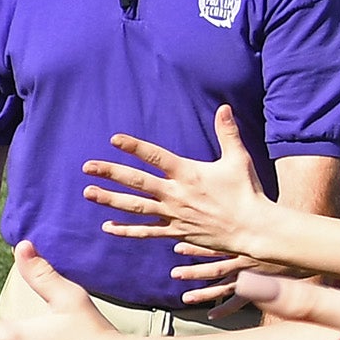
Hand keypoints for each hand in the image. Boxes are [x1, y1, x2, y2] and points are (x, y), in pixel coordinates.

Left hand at [84, 106, 277, 266]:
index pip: (156, 157)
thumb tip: (224, 107)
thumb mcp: (238, 159)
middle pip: (137, 182)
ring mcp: (173, 215)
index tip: (114, 139)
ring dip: (110, 200)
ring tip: (88, 193)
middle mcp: (175, 194)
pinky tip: (107, 228)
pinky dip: (126, 231)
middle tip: (87, 167)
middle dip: (110, 173)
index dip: (134, 147)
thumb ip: (227, 133)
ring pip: (135, 207)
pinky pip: (146, 232)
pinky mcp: (175, 232)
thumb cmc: (247, 192)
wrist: (252, 229)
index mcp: (188, 174)